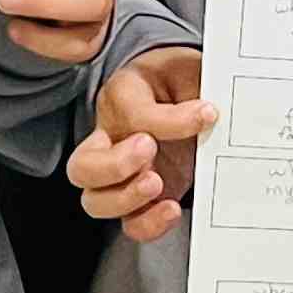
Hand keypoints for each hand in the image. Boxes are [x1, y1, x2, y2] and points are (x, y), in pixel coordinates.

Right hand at [67, 46, 218, 241]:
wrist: (184, 93)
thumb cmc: (182, 80)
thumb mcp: (189, 69)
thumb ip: (198, 87)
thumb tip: (209, 113)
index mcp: (121, 95)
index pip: (131, 113)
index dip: (171, 119)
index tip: (208, 113)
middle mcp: (110, 137)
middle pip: (83, 166)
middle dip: (114, 166)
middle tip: (149, 149)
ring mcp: (120, 173)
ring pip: (95, 201)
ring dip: (126, 199)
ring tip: (158, 183)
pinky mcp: (140, 197)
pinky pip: (129, 223)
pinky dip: (148, 223)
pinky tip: (171, 208)